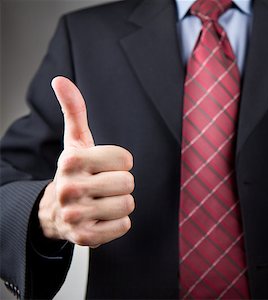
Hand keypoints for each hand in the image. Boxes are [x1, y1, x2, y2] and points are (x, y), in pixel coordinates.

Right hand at [38, 77, 134, 246]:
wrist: (55, 211)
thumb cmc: (75, 172)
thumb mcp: (75, 141)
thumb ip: (74, 111)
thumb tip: (61, 80)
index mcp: (72, 160)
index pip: (125, 159)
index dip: (120, 162)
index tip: (105, 166)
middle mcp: (70, 188)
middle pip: (128, 183)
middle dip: (121, 184)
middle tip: (103, 186)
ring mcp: (75, 215)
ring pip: (128, 205)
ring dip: (120, 203)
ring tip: (101, 201)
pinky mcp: (85, 237)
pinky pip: (124, 226)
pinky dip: (117, 223)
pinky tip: (100, 218)